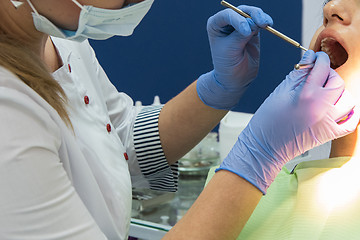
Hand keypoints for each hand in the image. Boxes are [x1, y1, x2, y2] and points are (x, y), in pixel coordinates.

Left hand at [197, 5, 272, 109]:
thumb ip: (241, 35)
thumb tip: (254, 22)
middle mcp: (227, 22)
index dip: (238, 20)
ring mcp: (240, 25)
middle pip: (241, 11)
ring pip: (252, 14)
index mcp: (215, 24)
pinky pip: (259, 21)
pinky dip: (265, 21)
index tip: (246, 33)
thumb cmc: (226, 64)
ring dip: (260, 17)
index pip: (227, 15)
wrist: (234, 78)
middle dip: (252, 15)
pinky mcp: (252, 30)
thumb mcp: (231, 49)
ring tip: (266, 24)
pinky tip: (269, 25)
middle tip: (262, 23)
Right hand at [217, 50, 358, 193]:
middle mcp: (321, 108)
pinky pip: (350, 123)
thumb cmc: (267, 121)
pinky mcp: (329, 135)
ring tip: (327, 92)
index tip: (317, 57)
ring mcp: (327, 122)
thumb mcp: (279, 92)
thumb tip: (309, 58)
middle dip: (330, 74)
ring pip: (348, 100)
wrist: (264, 147)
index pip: (322, 68)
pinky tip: (341, 108)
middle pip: (338, 82)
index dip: (320, 58)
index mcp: (306, 95)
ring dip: (340, 92)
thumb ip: (297, 73)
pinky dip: (351, 114)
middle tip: (318, 75)